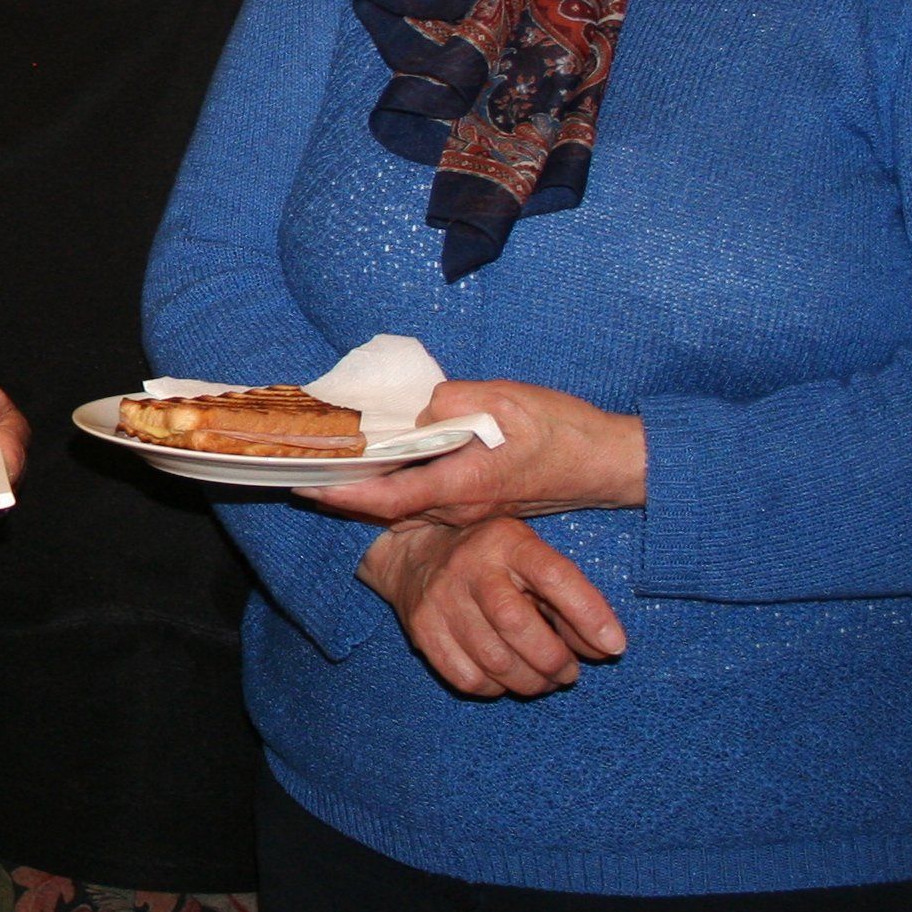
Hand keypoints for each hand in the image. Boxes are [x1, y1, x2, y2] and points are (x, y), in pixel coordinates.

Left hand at [310, 379, 646, 526]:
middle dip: (344, 488)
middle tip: (304, 464)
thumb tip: (414, 408)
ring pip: (407, 503)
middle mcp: (460, 508)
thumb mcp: (504, 400)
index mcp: (460, 485)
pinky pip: (429, 498)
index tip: (301, 483)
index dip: (338, 493)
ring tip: (335, 458)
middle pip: (387, 505)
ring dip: (370, 486)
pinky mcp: (481, 503)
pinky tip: (386, 460)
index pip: (384, 498)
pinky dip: (400, 483)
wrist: (609, 463)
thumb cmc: (562, 430)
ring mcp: (471, 511)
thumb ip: (450, 401)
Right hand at [359, 517, 627, 698]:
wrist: (416, 554)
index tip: (615, 646)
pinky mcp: (421, 630)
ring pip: (494, 660)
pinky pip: (467, 678)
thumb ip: (572, 600)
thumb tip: (607, 648)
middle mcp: (470, 565)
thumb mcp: (534, 560)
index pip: (554, 575)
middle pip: (516, 624)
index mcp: (508, 542)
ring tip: (543, 679)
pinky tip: (504, 677)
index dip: (589, 614)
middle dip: (553, 660)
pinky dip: (496, 688)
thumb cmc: (496, 562)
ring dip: (530, 682)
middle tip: (568, 672)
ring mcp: (440, 598)